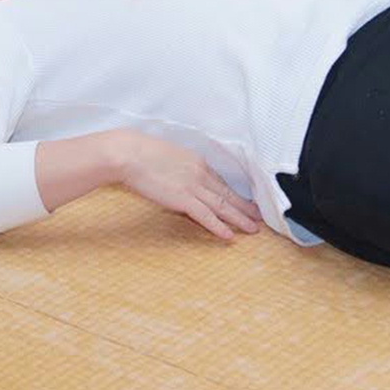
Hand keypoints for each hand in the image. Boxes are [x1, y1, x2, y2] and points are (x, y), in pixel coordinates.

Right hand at [117, 133, 262, 241]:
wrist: (130, 154)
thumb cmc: (141, 154)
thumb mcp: (168, 157)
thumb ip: (179, 168)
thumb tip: (179, 178)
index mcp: (197, 162)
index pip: (220, 182)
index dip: (234, 194)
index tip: (245, 202)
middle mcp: (200, 174)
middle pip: (228, 193)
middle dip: (245, 207)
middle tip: (260, 217)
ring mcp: (193, 186)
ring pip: (223, 206)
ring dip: (240, 219)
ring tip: (253, 229)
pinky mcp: (183, 198)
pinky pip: (206, 215)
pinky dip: (219, 227)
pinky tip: (230, 236)